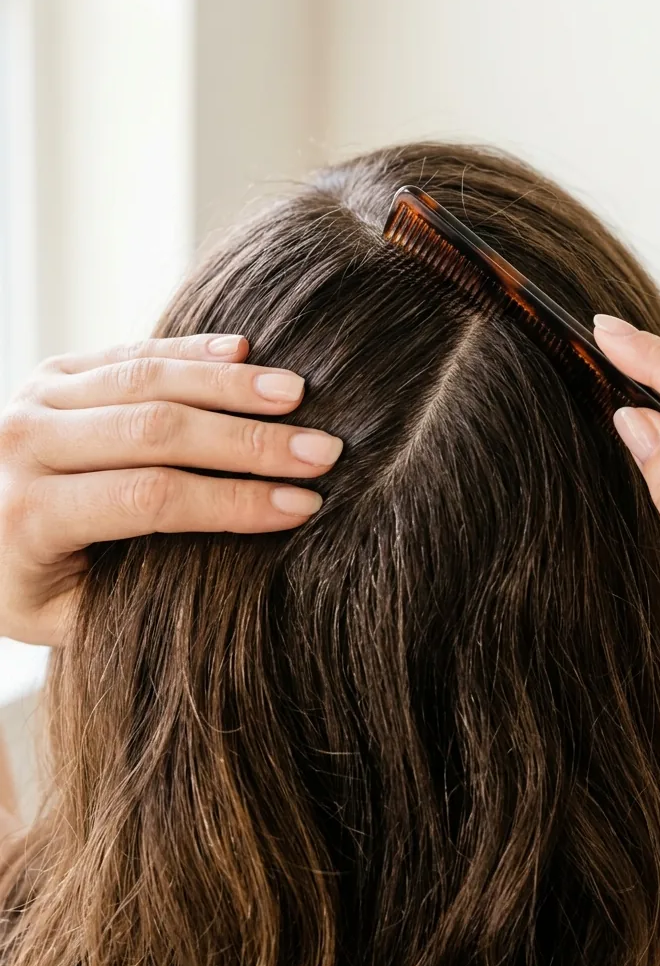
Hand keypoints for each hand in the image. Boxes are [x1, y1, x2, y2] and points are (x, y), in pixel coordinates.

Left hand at [0, 335, 342, 646]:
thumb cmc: (20, 586)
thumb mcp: (63, 615)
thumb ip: (137, 589)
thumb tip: (243, 568)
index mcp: (27, 516)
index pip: (152, 498)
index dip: (234, 500)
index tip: (303, 506)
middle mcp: (23, 444)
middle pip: (158, 431)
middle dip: (251, 441)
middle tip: (323, 450)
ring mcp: (35, 397)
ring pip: (147, 378)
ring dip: (230, 385)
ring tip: (298, 393)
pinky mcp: (52, 370)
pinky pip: (130, 350)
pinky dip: (190, 350)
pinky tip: (245, 352)